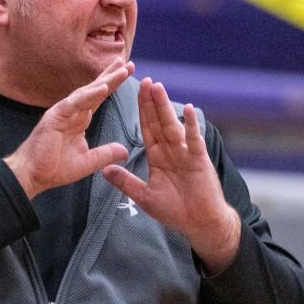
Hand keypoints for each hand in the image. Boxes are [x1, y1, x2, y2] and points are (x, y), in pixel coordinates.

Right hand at [5, 58, 133, 197]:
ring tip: (121, 69)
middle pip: (95, 89)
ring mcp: (63, 112)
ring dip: (105, 80)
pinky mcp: (55, 117)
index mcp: (80, 119)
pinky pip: (75, 103)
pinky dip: (89, 95)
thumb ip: (106, 154)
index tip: (128, 71)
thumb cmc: (54, 168)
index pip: (99, 98)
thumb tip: (126, 151)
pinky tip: (102, 87)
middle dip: (111, 74)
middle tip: (127, 60)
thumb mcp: (87, 162)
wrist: (32, 176)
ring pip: (87, 92)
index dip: (113, 84)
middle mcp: (72, 111)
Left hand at [102, 78, 240, 272]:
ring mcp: (186, 153)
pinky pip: (194, 139)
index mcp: (158, 156)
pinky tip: (187, 109)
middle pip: (158, 121)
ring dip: (165, 106)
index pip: (147, 128)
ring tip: (158, 87)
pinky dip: (190, 125)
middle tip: (144, 80)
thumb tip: (104, 170)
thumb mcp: (144, 196)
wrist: (199, 223)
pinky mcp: (199, 159)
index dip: (140, 111)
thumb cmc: (175, 210)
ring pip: (172, 125)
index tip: (133, 93)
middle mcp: (172, 150)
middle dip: (150, 102)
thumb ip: (126, 182)